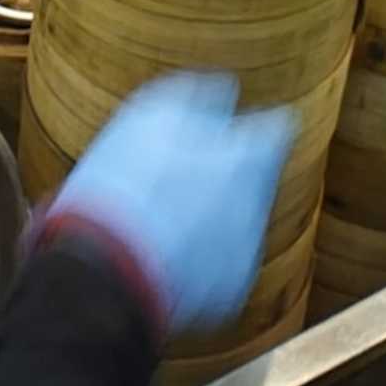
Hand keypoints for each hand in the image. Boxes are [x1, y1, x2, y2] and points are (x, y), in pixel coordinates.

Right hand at [39, 74, 297, 335]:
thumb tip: (227, 90)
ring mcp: (246, 253)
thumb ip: (201, 96)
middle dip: (227, 177)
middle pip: (254, 181)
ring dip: (210, 218)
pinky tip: (159, 252)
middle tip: (178, 176)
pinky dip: (196, 259)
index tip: (238, 128)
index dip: (257, 125)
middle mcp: (259, 206)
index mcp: (250, 158)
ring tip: (158, 217)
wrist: (106, 266)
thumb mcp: (155, 114)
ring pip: (235, 225)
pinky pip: (217, 267)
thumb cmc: (128, 183)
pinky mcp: (227, 295)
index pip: (278, 129)